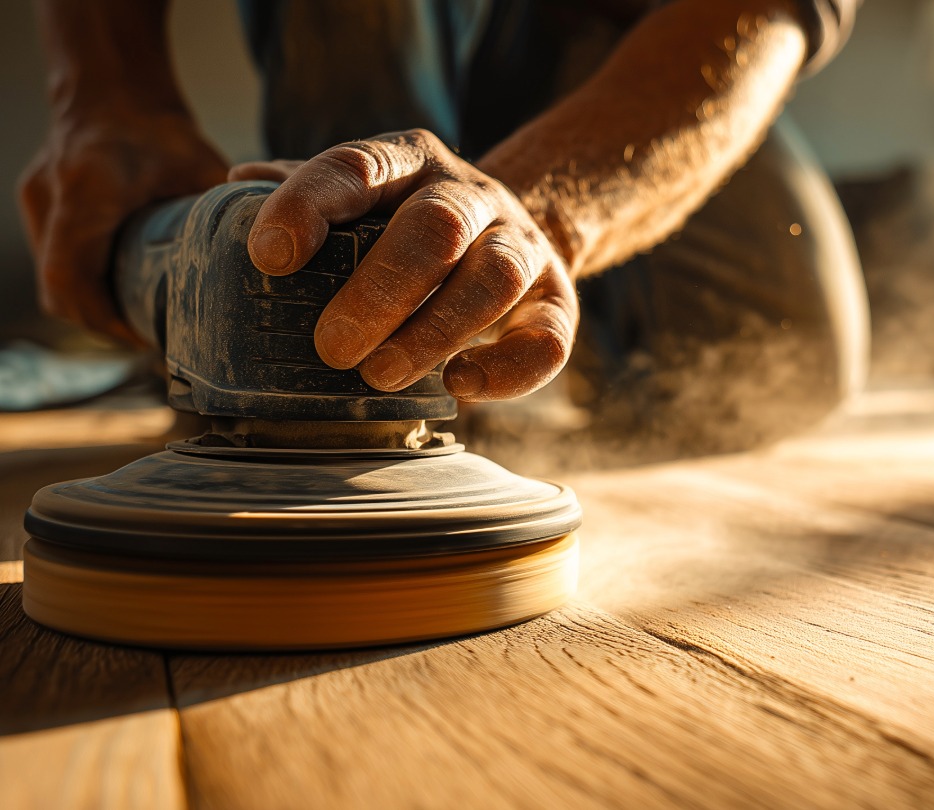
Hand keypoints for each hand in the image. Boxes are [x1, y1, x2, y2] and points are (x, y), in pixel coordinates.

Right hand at [19, 111, 228, 342]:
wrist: (114, 89)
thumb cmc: (161, 131)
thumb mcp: (200, 170)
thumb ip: (225, 213)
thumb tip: (266, 260)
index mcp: (88, 191)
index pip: (74, 277)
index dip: (107, 319)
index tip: (147, 337)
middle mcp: (51, 198)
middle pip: (59, 292)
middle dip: (104, 323)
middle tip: (150, 337)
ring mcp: (38, 202)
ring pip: (52, 283)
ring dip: (91, 309)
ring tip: (139, 322)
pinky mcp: (39, 206)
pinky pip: (54, 264)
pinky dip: (84, 287)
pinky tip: (122, 294)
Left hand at [231, 129, 578, 401]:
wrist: (513, 232)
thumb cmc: (407, 226)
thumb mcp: (361, 198)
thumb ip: (307, 194)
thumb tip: (237, 189)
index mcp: (407, 162)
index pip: (355, 167)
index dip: (310, 207)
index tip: (269, 257)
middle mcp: (470, 195)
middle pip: (436, 227)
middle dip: (380, 291)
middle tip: (332, 348)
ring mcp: (521, 246)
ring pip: (494, 278)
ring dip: (435, 332)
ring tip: (381, 376)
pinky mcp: (557, 301)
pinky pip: (548, 337)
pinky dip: (508, 370)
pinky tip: (460, 387)